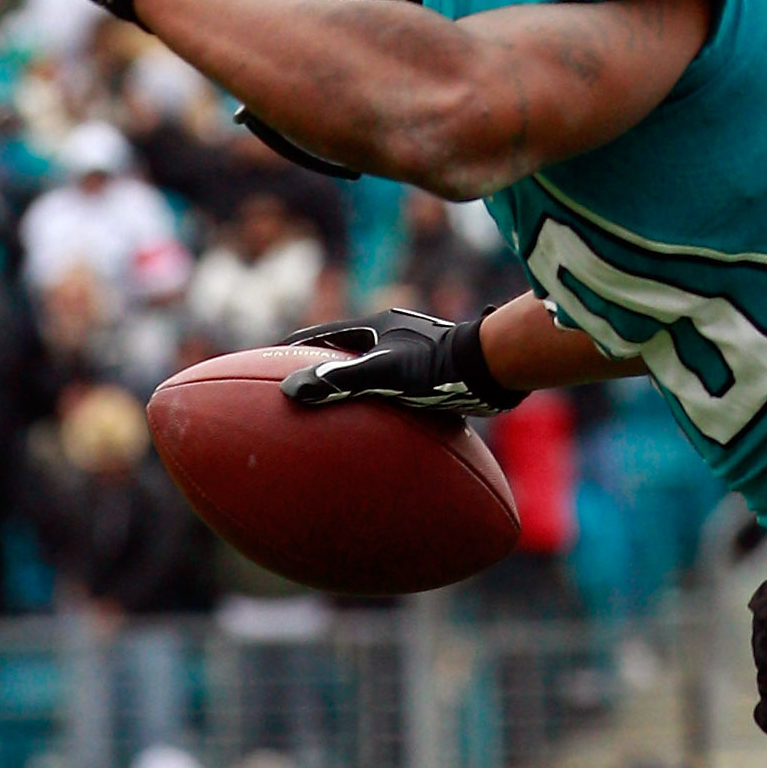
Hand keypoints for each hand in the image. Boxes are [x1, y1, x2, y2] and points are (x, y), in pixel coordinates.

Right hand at [280, 308, 516, 415]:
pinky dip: (383, 412)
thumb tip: (291, 391)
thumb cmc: (442, 368)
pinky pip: (398, 396)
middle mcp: (398, 338)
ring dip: (355, 391)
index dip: (295, 348)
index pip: (324, 335)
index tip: (269, 359)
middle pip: (348, 352)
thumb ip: (340, 380)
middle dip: (323, 368)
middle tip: (298, 389)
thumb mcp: (384, 373)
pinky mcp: (438, 379)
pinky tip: (380, 440)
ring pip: (375, 374)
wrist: (497, 370)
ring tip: (334, 417)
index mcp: (379, 327)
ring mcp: (419, 357)